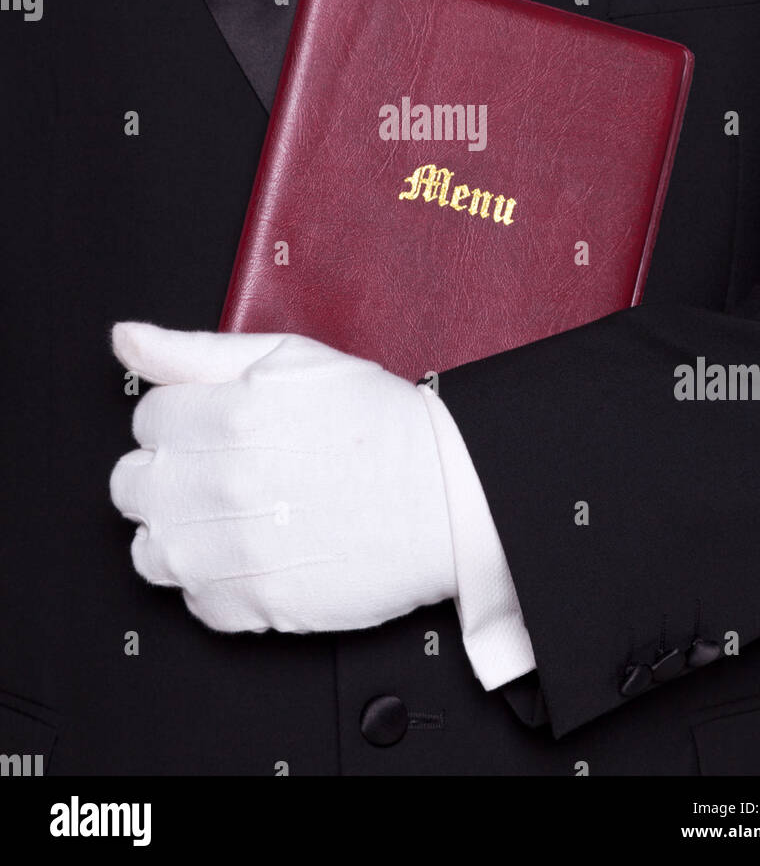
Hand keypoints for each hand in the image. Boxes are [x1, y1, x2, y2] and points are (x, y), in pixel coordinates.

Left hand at [110, 324, 456, 633]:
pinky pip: (191, 600)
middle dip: (169, 472)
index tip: (214, 427)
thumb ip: (196, 352)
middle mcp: (219, 484)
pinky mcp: (252, 604)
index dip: (184, 419)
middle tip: (219, 469)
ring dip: (181, 530)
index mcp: (226, 415)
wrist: (446, 498)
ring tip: (231, 515)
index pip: (147, 418)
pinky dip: (214, 581)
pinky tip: (253, 551)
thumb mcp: (290, 358)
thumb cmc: (380, 426)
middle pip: (132, 484)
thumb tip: (129, 339)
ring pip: (150, 548)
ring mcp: (232, 549)